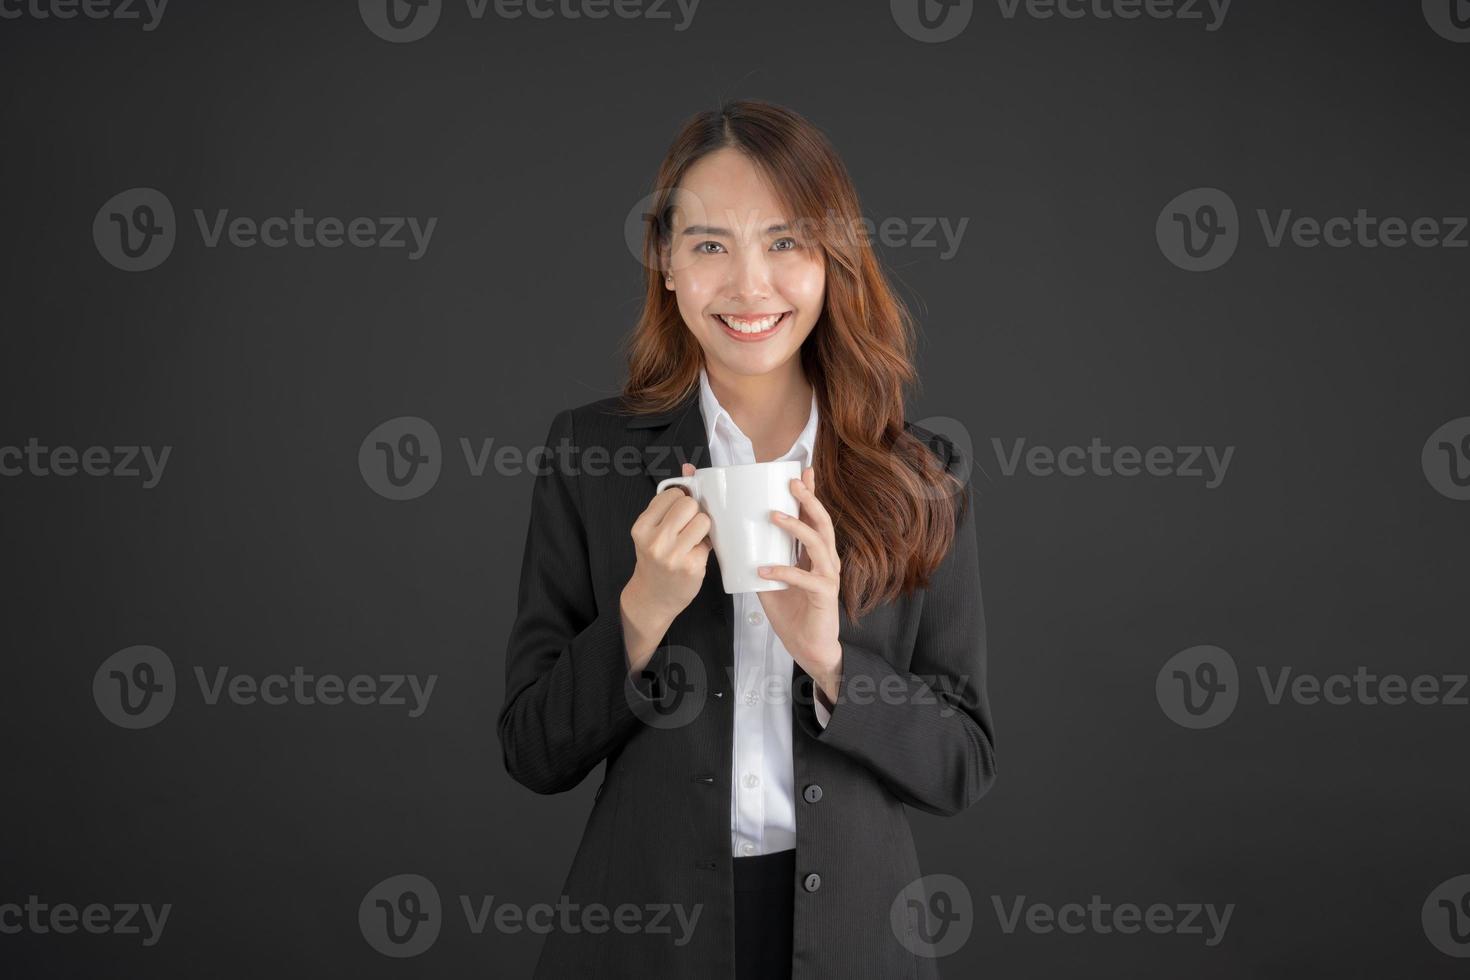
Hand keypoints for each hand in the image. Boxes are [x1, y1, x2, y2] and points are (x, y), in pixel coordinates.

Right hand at [621, 463, 710, 672]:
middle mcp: (655, 540)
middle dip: (694, 513)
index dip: (682, 500)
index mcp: (642, 526)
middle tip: (688, 527)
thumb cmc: (655, 559)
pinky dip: (706, 547)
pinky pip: (709, 543)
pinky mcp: (691, 567)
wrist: (653, 597)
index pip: (673, 494)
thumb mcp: (652, 529)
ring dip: (703, 529)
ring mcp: (673, 555)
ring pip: (703, 521)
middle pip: (689, 505)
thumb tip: (689, 466)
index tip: (679, 513)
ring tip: (693, 540)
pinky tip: (695, 555)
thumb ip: (668, 500)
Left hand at [756, 466, 843, 704]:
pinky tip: (764, 570)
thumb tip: (735, 543)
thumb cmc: (793, 612)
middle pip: (822, 522)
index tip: (802, 470)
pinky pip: (804, 579)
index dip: (811, 493)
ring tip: (775, 516)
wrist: (810, 648)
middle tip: (791, 481)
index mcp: (815, 553)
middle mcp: (826, 560)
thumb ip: (762, 561)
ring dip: (796, 528)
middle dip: (808, 499)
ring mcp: (828, 577)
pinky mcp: (824, 596)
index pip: (814, 517)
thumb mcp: (772, 582)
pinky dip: (783, 572)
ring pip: (818, 544)